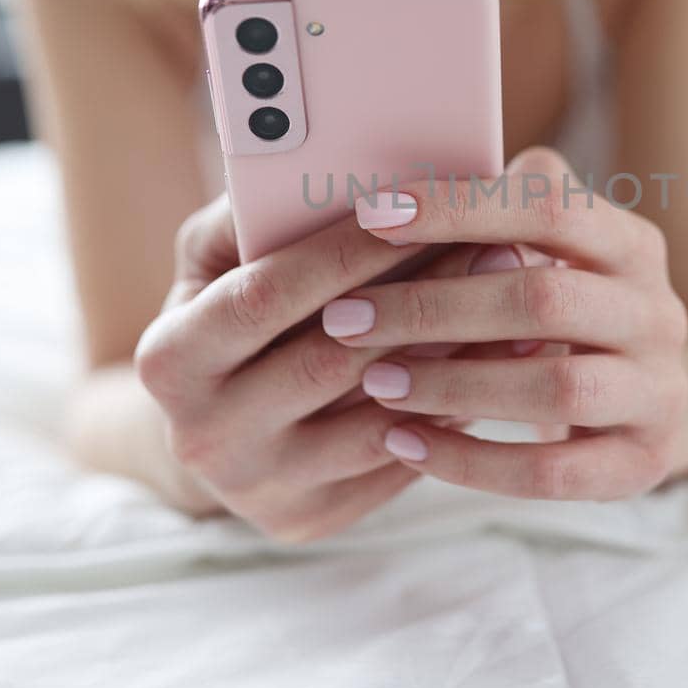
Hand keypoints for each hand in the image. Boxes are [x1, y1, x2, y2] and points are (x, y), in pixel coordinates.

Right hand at [132, 192, 550, 541]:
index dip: (343, 252)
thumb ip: (250, 216)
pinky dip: (455, 406)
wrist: (216, 432)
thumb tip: (315, 166)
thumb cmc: (227, 315)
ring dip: (457, 355)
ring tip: (517, 301)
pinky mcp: (310, 520)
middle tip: (499, 245)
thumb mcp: (213, 261)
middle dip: (422, 297)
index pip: (265, 295)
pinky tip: (502, 361)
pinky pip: (399, 460)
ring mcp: (258, 489)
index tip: (416, 208)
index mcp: (170, 361)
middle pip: (331, 359)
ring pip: (378, 415)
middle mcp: (204, 437)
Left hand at [324, 147, 687, 500]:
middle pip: (545, 299)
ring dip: (452, 384)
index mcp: (630, 243)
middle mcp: (658, 312)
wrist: (641, 407)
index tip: (371, 216)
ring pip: (556, 386)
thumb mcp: (545, 254)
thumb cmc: (560, 313)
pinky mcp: (645, 462)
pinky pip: (553, 472)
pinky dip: (471, 461)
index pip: (551, 206)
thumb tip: (389, 186)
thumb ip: (494, 216)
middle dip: (433, 308)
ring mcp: (660, 390)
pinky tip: (405, 446)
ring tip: (374, 384)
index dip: (460, 208)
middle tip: (345, 319)